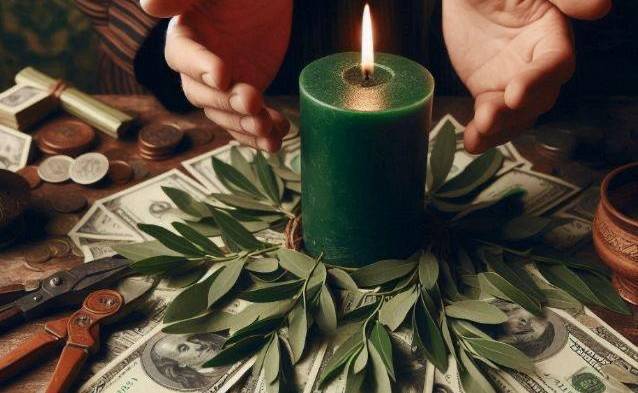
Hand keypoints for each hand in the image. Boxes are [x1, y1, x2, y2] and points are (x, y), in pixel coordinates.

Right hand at [141, 0, 291, 151]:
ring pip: (225, 114)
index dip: (200, 67)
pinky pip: (246, 122)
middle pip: (202, 94)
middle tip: (253, 102)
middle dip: (228, 102)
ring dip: (245, 125)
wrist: (273, 3)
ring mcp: (222, 87)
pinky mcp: (244, 97)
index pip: (183, 57)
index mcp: (185, 37)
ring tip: (269, 128)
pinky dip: (260, 133)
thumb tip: (148, 4)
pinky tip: (277, 137)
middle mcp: (197, 68)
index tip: (222, 75)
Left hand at [443, 0, 610, 152]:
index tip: (515, 93)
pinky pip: (489, 116)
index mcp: (552, 37)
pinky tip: (471, 142)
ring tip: (478, 134)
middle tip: (488, 117)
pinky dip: (481, 132)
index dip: (538, 80)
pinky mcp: (489, 92)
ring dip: (499, 129)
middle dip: (515, 112)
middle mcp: (537, 65)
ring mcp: (513, 82)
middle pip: (538, 97)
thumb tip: (600, 6)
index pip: (555, 65)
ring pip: (516, 115)